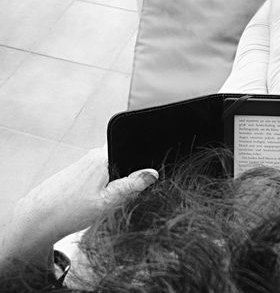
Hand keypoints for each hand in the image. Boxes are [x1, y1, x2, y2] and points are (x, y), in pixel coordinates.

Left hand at [12, 146, 158, 243]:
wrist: (37, 218)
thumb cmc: (68, 210)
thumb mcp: (107, 201)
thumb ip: (131, 185)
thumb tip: (152, 173)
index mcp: (103, 157)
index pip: (132, 150)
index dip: (140, 165)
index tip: (138, 184)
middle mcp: (93, 155)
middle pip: (123, 161)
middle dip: (126, 180)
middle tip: (117, 199)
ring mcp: (84, 163)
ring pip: (111, 171)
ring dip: (113, 186)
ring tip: (101, 202)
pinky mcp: (78, 171)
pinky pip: (99, 176)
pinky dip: (101, 189)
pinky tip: (92, 202)